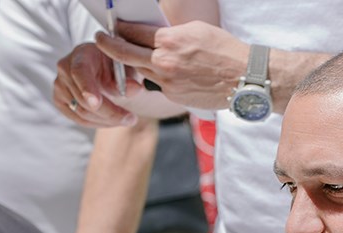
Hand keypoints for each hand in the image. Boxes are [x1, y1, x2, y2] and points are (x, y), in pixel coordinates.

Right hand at [54, 42, 136, 127]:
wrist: (104, 67)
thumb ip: (129, 78)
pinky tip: (112, 120)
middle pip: (83, 99)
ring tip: (126, 119)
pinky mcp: (60, 101)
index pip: (79, 72)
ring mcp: (59, 86)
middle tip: (131, 119)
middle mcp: (65, 68)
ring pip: (82, 113)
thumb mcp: (126, 67)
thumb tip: (136, 89)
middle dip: (109, 113)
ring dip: (107, 120)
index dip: (87, 89)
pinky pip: (79, 119)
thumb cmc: (115, 65)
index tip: (96, 103)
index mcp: (82, 53)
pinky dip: (98, 123)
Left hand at [99, 20, 247, 111]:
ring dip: (135, 63)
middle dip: (108, 45)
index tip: (110, 26)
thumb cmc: (224, 50)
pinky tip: (172, 73)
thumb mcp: (195, 30)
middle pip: (126, 53)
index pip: (133, 32)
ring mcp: (167, 82)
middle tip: (98, 39)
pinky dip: (159, 77)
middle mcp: (164, 62)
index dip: (119, 28)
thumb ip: (170, 33)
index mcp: (169, 41)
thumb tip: (153, 33)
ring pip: (141, 70)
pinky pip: (158, 84)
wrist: (244, 78)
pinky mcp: (173, 96)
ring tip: (133, 55)